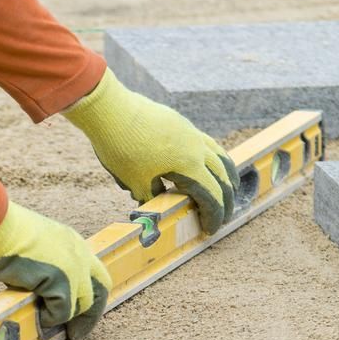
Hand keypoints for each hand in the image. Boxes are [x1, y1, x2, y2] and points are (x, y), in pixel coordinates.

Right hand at [0, 202, 111, 339]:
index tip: (79, 311)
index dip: (90, 294)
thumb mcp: (34, 250)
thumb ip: (45, 270)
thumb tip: (39, 296)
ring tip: (49, 328)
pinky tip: (34, 316)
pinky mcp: (61, 281)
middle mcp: (79, 254)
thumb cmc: (3, 235)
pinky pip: (61, 311)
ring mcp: (73, 268)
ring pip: (81, 304)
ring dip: (65, 319)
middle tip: (77, 334)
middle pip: (100, 290)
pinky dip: (49, 319)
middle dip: (90, 315)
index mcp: (72, 243)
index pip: (93, 272)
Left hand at [64, 68, 239, 233]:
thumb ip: (150, 198)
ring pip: (219, 156)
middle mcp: (197, 148)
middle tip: (224, 216)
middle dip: (226, 199)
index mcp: (190, 166)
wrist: (110, 109)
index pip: (212, 196)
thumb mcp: (135, 182)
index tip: (211, 230)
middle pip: (222, 177)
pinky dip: (213, 158)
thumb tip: (155, 206)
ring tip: (228, 188)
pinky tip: (205, 163)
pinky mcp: (181, 123)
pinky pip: (206, 143)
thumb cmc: (121, 147)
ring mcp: (191, 132)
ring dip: (226, 176)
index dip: (213, 216)